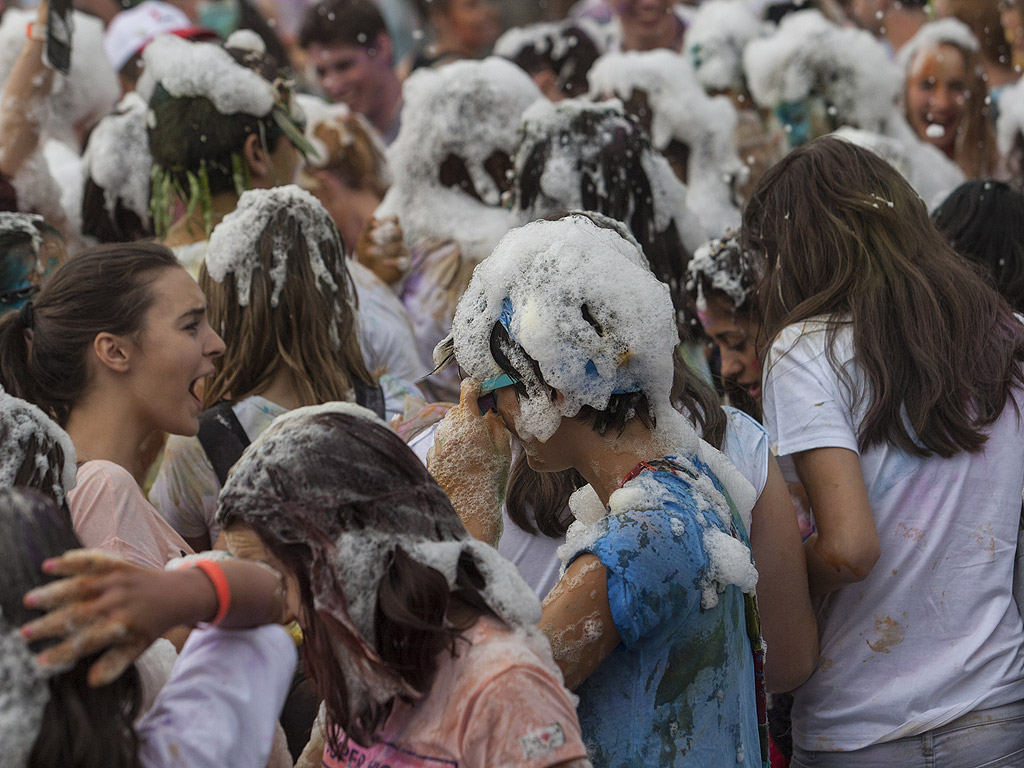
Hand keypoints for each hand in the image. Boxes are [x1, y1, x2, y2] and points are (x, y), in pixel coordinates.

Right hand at [20, 550, 214, 686]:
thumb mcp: (138, 647)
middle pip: (79, 614)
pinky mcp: (118, 566)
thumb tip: (91, 681)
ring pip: (82, 587)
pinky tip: (50, 564)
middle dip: (50, 625)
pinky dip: (73, 560)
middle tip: (24, 634)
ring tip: (30, 601)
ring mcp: (117, 582)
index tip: (40, 661)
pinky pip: (94, 561)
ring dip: (54, 592)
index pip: (88, 641)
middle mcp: (118, 603)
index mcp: (122, 626)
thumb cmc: (151, 625)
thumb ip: (115, 663)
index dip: (64, 652)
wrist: (177, 594)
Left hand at [356, 215, 410, 284]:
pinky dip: (394, 262)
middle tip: (370, 237)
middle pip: (398, 231)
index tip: (374, 225)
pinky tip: (383, 263)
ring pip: (399, 246)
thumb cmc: (367, 255)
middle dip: (384, 233)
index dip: (386, 220)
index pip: (394, 220)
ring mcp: (403, 252)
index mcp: (390, 231)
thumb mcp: (364, 241)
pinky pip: (403, 262)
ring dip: (383, 248)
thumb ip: (367, 228)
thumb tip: (372, 217)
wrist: (369, 276)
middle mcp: (399, 240)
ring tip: (368, 252)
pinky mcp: (405, 266)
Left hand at [427, 379, 511, 546]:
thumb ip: (497, 425)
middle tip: (483, 431)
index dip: (475, 387)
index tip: (481, 391)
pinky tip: (461, 463)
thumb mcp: (502, 451)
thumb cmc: (490, 480)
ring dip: (459, 432)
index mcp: (469, 424)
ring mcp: (437, 444)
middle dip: (469, 416)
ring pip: (448, 426)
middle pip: (457, 410)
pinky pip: (441, 443)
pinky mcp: (430, 457)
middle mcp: (449, 430)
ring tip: (472, 453)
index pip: (468, 390)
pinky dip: (450, 447)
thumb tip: (490, 411)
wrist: (469, 510)